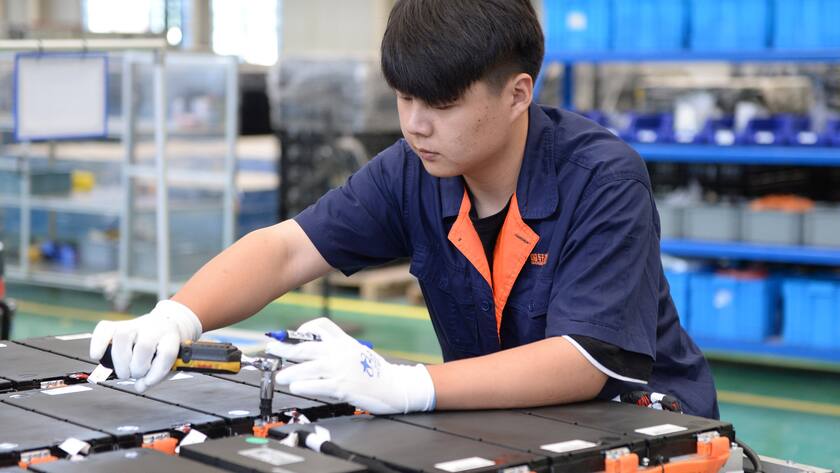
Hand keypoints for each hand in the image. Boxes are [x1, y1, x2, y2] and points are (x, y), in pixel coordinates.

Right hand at [89, 300, 201, 392]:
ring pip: (123, 336)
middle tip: (134, 375)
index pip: (166, 353)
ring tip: (123, 371)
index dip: (156, 373)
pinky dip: (98, 343)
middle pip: (144, 346)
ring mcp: (136, 324)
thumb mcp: (169, 362)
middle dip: (137, 368)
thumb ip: (156, 376)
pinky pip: (104, 329)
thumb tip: (140, 386)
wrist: (165, 324)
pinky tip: (97, 355)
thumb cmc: (164, 348)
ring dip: (120, 360)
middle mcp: (154, 328)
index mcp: (171, 338)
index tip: (147, 382)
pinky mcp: (118, 324)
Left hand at [267, 318, 434, 414]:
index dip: (302, 330)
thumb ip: (338, 348)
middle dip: (285, 347)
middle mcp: (341, 352)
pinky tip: (296, 387)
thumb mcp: (358, 351)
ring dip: (290, 371)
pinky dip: (303, 385)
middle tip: (272, 348)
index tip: (290, 337)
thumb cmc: (375, 371)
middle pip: (307, 346)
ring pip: (308, 366)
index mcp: (345, 341)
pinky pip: (317, 385)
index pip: (321, 326)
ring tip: (281, 377)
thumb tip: (314, 349)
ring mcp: (341, 369)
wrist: (396, 387)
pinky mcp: (342, 387)